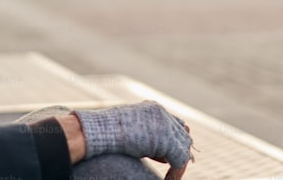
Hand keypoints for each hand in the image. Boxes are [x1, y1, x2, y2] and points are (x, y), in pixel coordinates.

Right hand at [73, 101, 192, 177]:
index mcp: (154, 109)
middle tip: (176, 171)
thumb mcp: (134, 135)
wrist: (98, 132)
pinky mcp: (166, 138)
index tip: (171, 159)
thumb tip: (164, 157)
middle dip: (180, 153)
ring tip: (172, 178)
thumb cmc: (107, 135)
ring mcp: (165, 124)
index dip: (177, 142)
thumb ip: (151, 141)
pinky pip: (179, 159)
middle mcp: (162, 113)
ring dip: (179, 164)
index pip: (177, 124)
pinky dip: (177, 172)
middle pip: (183, 135)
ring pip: (183, 147)